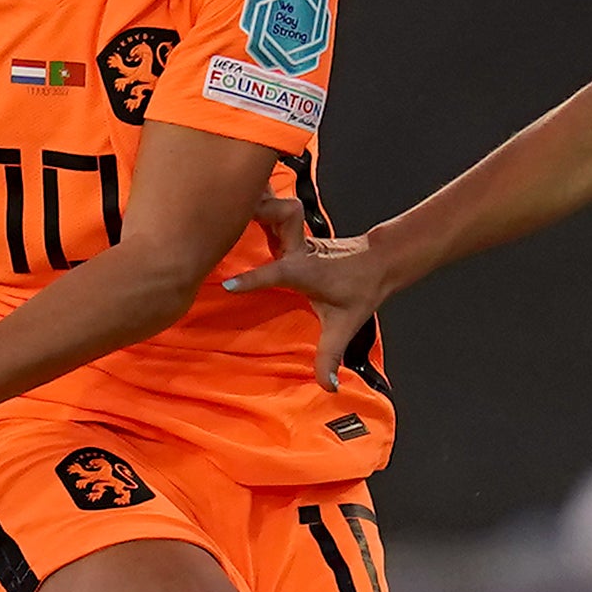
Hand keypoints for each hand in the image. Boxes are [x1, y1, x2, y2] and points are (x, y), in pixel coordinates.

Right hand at [224, 209, 392, 388]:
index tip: (227, 285)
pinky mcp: (287, 234)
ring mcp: (291, 237)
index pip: (275, 273)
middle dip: (248, 216)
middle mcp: (296, 248)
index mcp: (305, 269)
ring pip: (266, 212)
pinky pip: (265, 218)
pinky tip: (227, 210)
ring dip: (246, 207)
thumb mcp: (345, 326)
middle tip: (214, 220)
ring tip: (213, 205)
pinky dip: (249, 211)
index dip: (252, 279)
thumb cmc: (361, 290)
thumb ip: (331, 356)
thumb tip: (327, 386)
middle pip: (269, 222)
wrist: (378, 261)